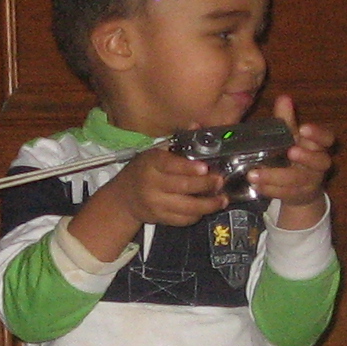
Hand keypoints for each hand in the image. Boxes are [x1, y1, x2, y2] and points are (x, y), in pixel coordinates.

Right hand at [70, 143, 228, 259]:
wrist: (124, 197)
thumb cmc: (144, 170)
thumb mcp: (155, 152)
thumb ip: (178, 141)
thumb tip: (196, 126)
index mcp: (151, 163)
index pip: (171, 165)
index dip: (189, 168)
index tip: (205, 168)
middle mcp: (152, 184)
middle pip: (183, 187)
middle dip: (205, 185)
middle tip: (220, 181)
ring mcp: (155, 203)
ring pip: (186, 207)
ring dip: (208, 205)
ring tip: (222, 199)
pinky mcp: (159, 218)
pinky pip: (182, 219)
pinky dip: (197, 215)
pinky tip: (206, 209)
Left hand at [248, 92, 335, 225]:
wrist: (301, 190)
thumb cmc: (296, 156)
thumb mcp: (291, 137)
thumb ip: (286, 120)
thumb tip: (284, 98)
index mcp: (319, 146)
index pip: (327, 138)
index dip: (318, 134)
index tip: (304, 128)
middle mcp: (319, 165)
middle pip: (319, 162)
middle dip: (305, 157)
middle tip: (290, 151)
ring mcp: (311, 182)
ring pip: (297, 180)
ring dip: (275, 177)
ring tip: (253, 174)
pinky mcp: (299, 196)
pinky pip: (286, 194)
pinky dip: (270, 189)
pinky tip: (256, 185)